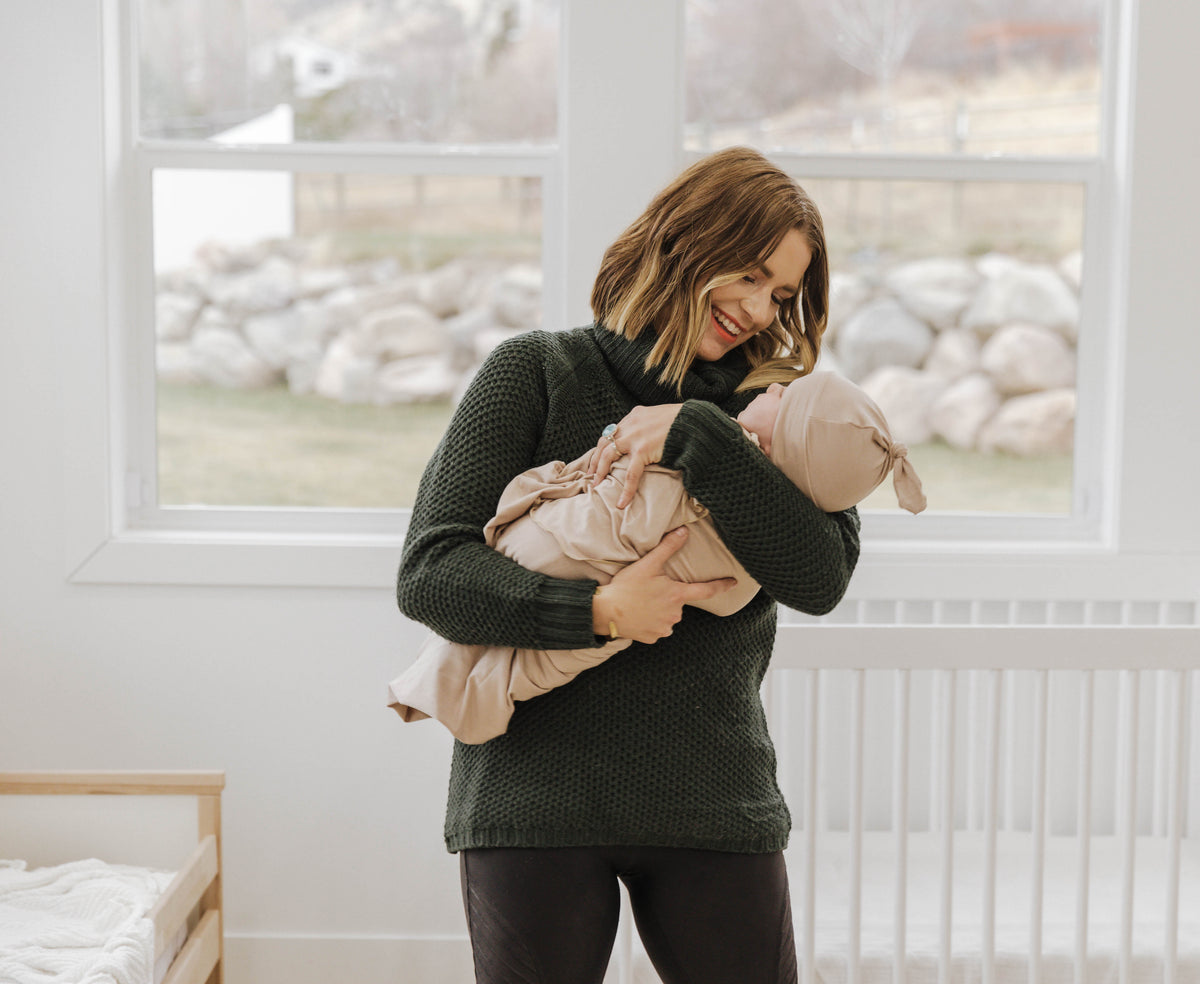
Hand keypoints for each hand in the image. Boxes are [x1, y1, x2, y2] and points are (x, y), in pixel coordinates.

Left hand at [588, 404, 682, 507]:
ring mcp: (635, 436)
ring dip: (600, 471)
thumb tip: (652, 440)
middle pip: (604, 442)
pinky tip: (622, 502)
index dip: (603, 447)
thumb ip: (652, 427)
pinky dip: (626, 489)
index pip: (612, 431)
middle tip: (590, 475)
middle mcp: (631, 424)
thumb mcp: (663, 418)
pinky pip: (631, 473)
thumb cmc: (686, 422)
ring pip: (609, 455)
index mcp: (635, 416)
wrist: (696, 422)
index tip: (598, 459)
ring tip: (596, 486)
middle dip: (595, 460)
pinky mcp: (643, 449)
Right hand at [592, 527, 737, 643]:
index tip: (734, 583)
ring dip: (659, 609)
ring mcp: (665, 628)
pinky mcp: (653, 638)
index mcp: (677, 595)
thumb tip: (685, 531)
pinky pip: (657, 628)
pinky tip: (638, 614)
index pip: (707, 590)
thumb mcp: (647, 564)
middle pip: (679, 602)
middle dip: (669, 596)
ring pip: (668, 616)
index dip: (722, 586)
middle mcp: (675, 614)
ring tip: (641, 602)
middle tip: (648, 590)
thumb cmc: (626, 587)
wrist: (605, 612)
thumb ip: (668, 547)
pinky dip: (651, 621)